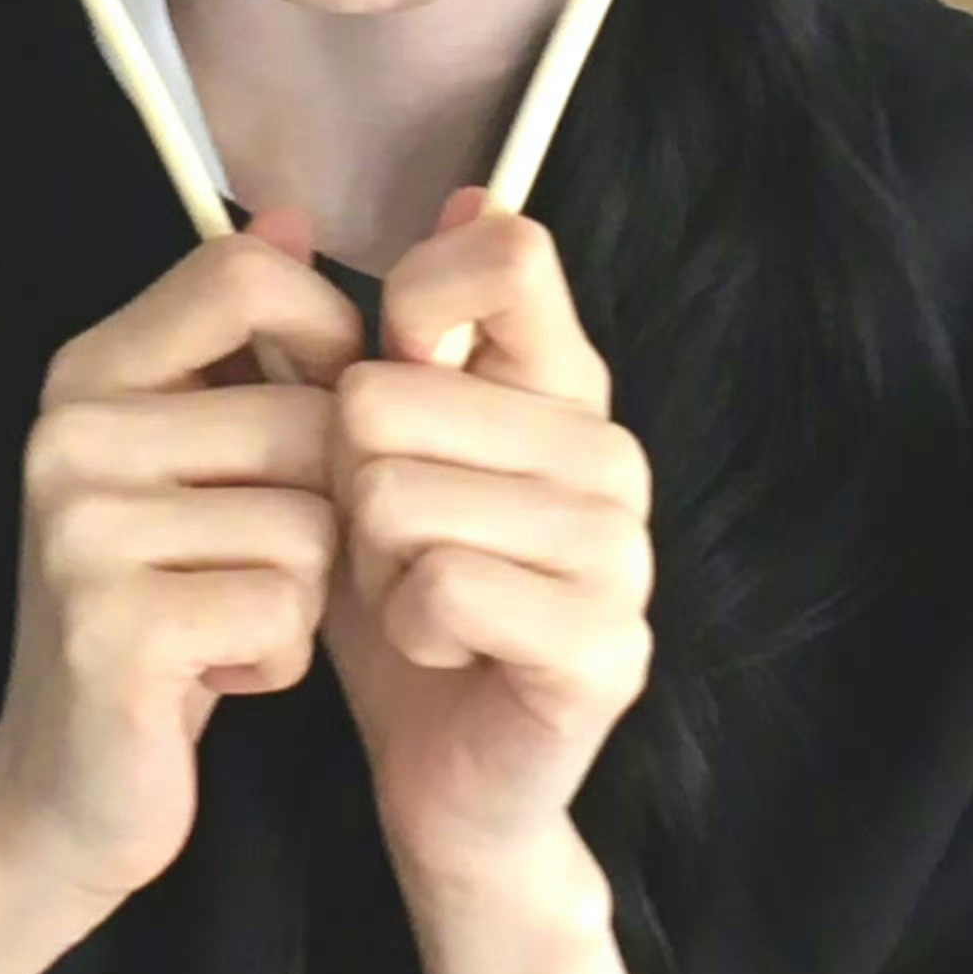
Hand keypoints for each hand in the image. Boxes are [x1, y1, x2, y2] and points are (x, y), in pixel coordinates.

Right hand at [0, 220, 368, 915]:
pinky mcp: (114, 628)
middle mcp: (68, 438)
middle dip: (319, 511)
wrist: (59, 794)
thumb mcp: (186, 466)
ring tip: (224, 628)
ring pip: (311, 523)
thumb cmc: (153, 620)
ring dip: (301, 597)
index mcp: (85, 377)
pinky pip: (284, 609)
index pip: (245, 274)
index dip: (326, 338)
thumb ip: (233, 345)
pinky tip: (214, 680)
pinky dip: (276, 660)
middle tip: (243, 573)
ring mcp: (81, 532)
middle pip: (308, 417)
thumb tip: (290, 209)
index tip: (316, 421)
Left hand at [304, 195, 654, 915]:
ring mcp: (621, 553)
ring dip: (371, 563)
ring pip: (404, 496)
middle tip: (389, 550)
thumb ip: (387, 339)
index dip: (408, 312)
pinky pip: (442, 587)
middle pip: (397, 394)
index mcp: (567, 389)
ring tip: (407, 599)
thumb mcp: (369, 464)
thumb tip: (465, 193)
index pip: (505, 256)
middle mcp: (610, 456)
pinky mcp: (604, 646)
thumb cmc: (401, 613)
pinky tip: (434, 651)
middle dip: (351, 486)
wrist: (443, 780)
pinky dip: (404, 626)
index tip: (391, 389)